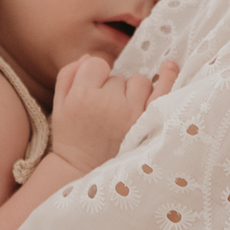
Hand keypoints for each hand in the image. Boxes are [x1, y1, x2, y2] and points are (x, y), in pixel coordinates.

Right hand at [50, 56, 177, 174]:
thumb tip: (89, 57)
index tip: (90, 94)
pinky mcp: (148, 125)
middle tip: (103, 114)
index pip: (96, 65)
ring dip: (132, 93)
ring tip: (120, 116)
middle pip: (118, 76)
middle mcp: (109, 103)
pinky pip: (164, 91)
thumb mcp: (60, 104)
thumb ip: (69, 75)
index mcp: (83, 96)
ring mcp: (132, 114)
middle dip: (111, 90)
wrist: (83, 173)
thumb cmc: (72, 137)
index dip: (93, 77)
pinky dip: (168, 77)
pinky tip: (169, 67)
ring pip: (139, 82)